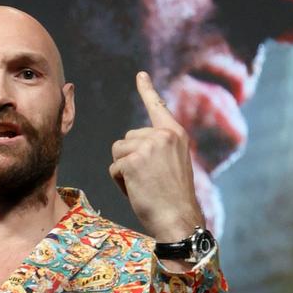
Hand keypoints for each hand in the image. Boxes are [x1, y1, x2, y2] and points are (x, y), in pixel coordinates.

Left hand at [109, 72, 204, 242]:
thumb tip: (130, 144)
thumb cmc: (174, 199)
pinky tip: (136, 190)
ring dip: (123, 171)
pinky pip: (114, 167)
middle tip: (148, 180)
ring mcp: (148, 146)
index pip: (158, 108)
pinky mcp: (133, 160)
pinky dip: (119, 182)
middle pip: (127, 138)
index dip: (147, 91)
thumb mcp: (173, 165)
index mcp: (175, 135)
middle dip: (129, 159)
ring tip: (142, 185)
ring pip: (118, 151)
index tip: (140, 75)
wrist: (178, 218)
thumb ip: (157, 150)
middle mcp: (163, 135)